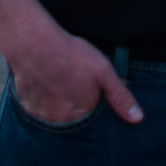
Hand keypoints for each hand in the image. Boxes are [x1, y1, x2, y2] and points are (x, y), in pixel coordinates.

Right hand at [0, 0, 143, 124]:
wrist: (34, 43)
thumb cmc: (71, 56)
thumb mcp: (104, 72)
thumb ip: (121, 97)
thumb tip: (137, 119)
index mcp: (81, 116)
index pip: (94, 122)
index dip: (95, 105)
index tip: (92, 91)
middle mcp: (61, 122)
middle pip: (75, 121)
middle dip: (77, 106)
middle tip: (74, 83)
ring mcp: (42, 116)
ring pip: (57, 116)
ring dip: (61, 105)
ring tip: (61, 83)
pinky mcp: (28, 107)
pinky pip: (41, 110)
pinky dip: (45, 101)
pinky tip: (47, 84)